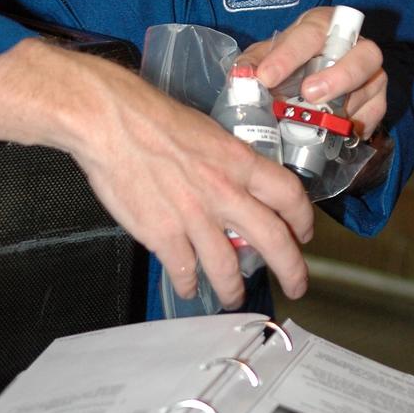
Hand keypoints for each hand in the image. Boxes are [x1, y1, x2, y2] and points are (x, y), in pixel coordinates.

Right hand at [0, 39, 314, 310]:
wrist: (110, 121)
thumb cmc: (150, 115)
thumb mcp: (203, 130)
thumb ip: (223, 160)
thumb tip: (232, 180)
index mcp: (238, 160)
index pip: (289, 194)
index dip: (302, 218)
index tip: (303, 232)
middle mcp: (224, 192)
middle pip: (274, 240)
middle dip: (292, 269)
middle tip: (297, 286)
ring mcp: (194, 218)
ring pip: (228, 267)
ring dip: (234, 288)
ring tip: (233, 297)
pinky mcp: (163, 236)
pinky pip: (185, 271)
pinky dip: (189, 284)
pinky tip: (189, 287)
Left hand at [239, 6, 386, 138]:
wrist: (306, 76)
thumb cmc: (285, 60)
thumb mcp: (264, 57)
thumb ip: (251, 64)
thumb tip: (242, 77)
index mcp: (320, 26)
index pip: (308, 35)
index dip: (288, 56)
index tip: (266, 77)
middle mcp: (352, 43)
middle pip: (362, 53)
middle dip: (338, 75)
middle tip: (309, 94)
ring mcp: (370, 70)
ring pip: (374, 81)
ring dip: (350, 101)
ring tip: (326, 119)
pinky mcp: (376, 96)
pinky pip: (377, 110)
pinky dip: (360, 122)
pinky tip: (341, 133)